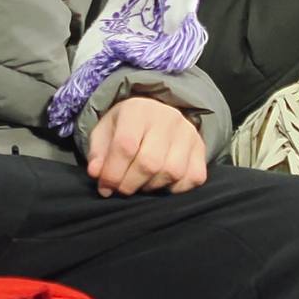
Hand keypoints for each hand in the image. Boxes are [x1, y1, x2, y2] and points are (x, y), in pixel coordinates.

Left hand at [85, 94, 207, 197]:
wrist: (155, 115)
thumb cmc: (125, 127)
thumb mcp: (105, 133)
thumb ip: (98, 153)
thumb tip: (96, 173)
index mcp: (138, 110)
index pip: (125, 146)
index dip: (113, 172)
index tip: (105, 187)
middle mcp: (168, 118)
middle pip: (149, 162)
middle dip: (130, 184)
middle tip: (121, 189)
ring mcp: (189, 133)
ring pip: (172, 172)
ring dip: (151, 187)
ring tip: (140, 184)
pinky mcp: (201, 148)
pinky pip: (193, 177)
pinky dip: (176, 188)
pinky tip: (162, 183)